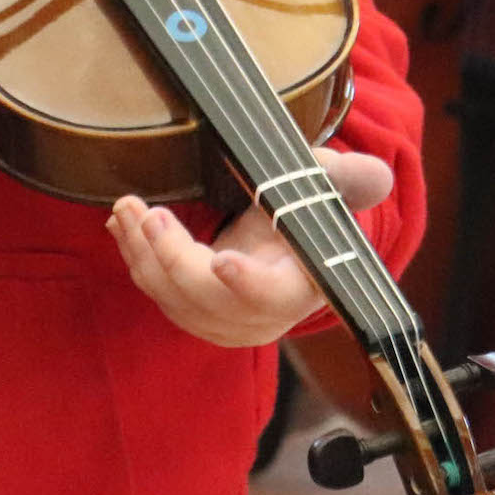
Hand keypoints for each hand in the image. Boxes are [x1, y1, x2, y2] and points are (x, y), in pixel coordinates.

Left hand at [108, 147, 393, 346]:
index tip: (223, 261)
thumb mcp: (327, 192)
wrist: (283, 246)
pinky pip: (156, 292)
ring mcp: (222, 320)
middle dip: (173, 256)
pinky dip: (135, 257)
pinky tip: (120, 223)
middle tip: (150, 213)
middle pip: (208, 299)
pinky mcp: (192, 313)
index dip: (248, 283)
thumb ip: (350, 180)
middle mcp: (258, 316)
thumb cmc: (307, 214)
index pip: (272, 295)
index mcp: (298, 288)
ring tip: (125, 208)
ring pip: (173, 298)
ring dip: (142, 253)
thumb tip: (374, 174)